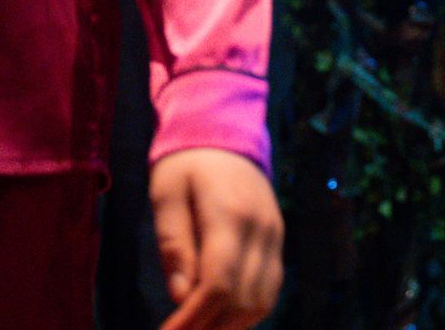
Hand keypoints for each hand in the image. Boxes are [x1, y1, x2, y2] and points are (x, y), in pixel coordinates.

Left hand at [149, 148, 284, 329]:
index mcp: (231, 215)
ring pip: (262, 300)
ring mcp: (275, 236)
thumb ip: (174, 244)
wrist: (227, 134)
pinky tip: (218, 316)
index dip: (192, 319)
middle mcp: (262, 229)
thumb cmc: (187, 164)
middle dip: (207, 328)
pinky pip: (269, 288)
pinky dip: (245, 311)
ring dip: (229, 325)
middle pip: (242, 300)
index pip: (218, 284)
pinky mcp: (277, 240)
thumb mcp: (167, 195)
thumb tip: (180, 296)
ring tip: (195, 328)